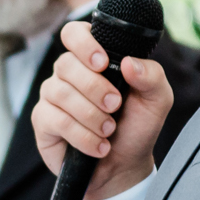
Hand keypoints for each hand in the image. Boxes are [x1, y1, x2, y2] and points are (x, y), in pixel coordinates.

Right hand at [33, 20, 172, 199]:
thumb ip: (151, 76)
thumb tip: (129, 62)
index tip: (102, 62)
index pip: (74, 33)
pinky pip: (55, 119)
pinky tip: (99, 146)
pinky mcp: (43, 121)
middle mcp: (68, 73)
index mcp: (92, 59)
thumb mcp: (156, 100)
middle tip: (115, 105)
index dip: (84, 43)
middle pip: (67, 64)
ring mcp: (52, 96)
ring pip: (61, 93)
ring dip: (91, 114)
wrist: (123, 166)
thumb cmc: (136, 127)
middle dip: (95, 87)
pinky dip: (82, 135)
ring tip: (109, 130)